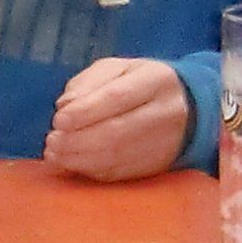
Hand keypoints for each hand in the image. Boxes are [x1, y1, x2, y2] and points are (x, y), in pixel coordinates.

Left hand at [42, 58, 191, 181]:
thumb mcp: (117, 69)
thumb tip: (65, 105)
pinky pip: (120, 173)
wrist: (189, 109)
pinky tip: (71, 165)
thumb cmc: (141, 84)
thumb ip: (88, 82)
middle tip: (52, 141)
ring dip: (79, 159)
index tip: (58, 120)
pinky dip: (90, 171)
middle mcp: (165, 113)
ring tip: (55, 154)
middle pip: (116, 132)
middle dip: (77, 140)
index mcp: (156, 81)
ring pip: (117, 157)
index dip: (85, 111)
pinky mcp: (157, 166)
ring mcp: (164, 143)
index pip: (117, 97)